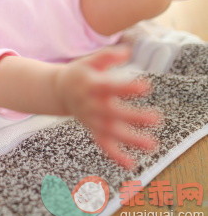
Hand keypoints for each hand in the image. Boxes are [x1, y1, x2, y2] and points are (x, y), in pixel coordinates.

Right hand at [55, 45, 161, 169]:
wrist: (58, 91)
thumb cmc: (79, 74)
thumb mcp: (89, 61)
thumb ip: (107, 56)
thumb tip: (127, 52)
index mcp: (91, 85)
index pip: (109, 87)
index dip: (126, 88)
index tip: (146, 87)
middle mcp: (91, 104)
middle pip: (112, 113)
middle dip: (133, 117)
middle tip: (156, 118)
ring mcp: (91, 119)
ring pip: (110, 131)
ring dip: (130, 139)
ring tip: (151, 144)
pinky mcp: (92, 129)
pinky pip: (103, 144)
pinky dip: (115, 155)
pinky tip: (131, 163)